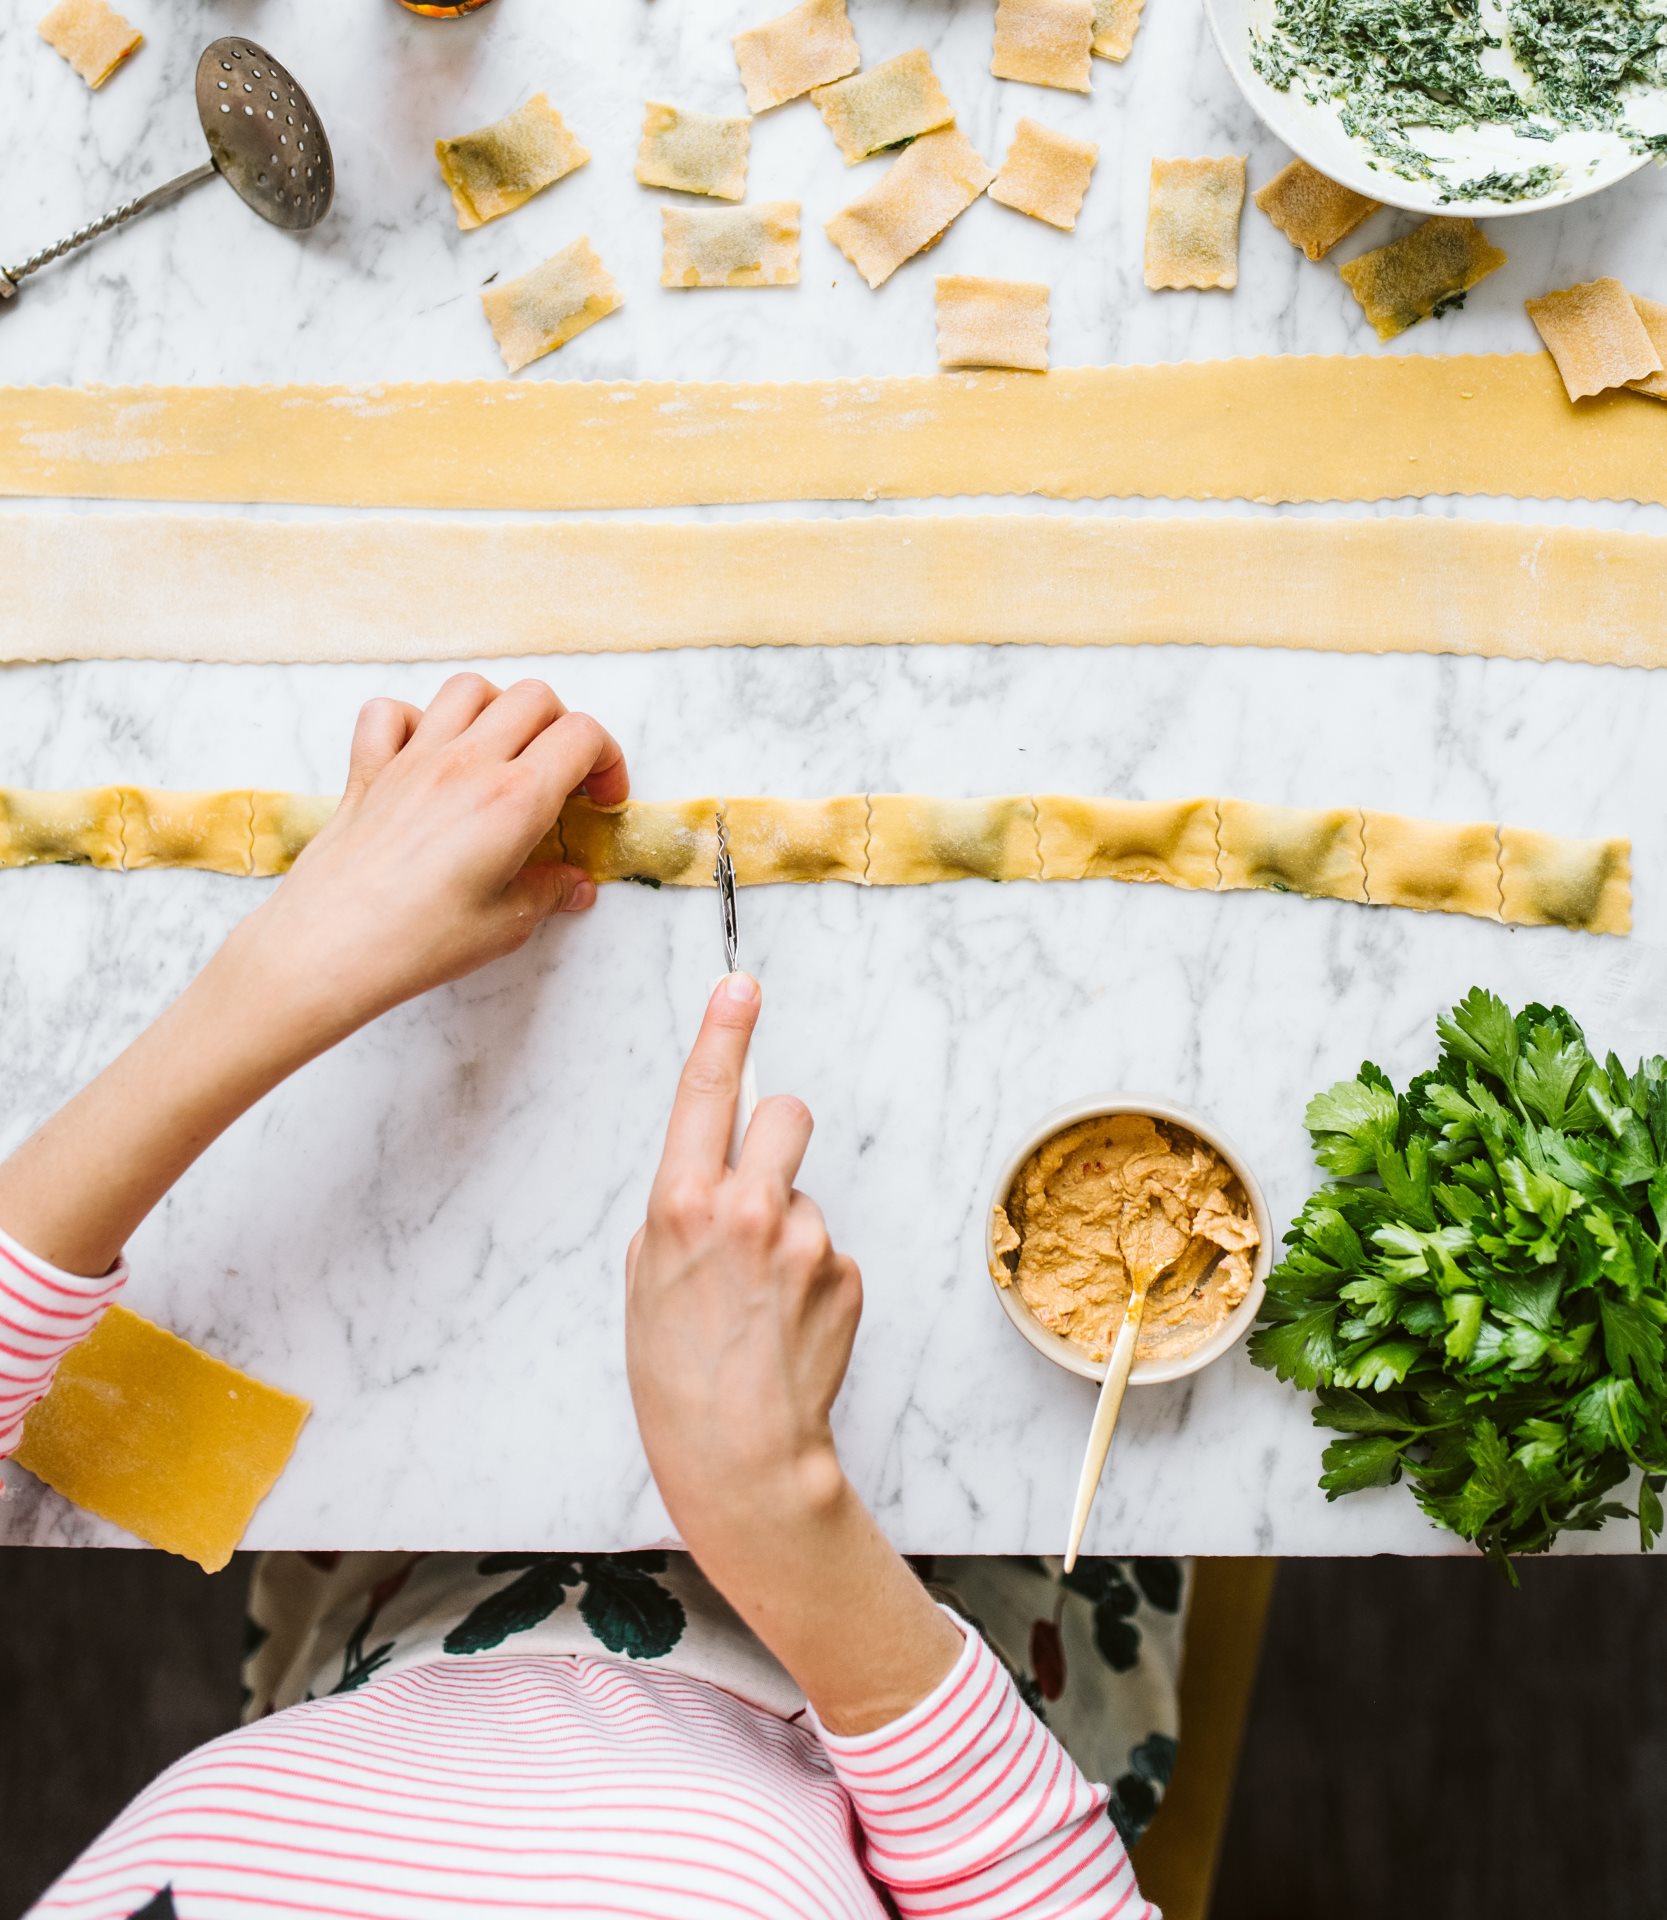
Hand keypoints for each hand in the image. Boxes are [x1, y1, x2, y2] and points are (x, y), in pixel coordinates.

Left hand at [230, 674, 626, 1052]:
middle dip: (563, 729)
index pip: (581, 736)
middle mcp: (466, 765)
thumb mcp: (506, 926)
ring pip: (469, 689)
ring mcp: (413, 760)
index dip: (607, 761)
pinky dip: (415, 720)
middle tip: (563, 778)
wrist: (329, 949)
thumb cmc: (416, 942)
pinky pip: (390, 713)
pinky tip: (428, 755)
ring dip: (498, 711)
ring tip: (503, 756)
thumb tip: (573, 885)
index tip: (602, 800)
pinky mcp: (369, 771)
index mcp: (513, 800)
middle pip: (534, 698)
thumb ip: (549, 893)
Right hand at [625, 979, 960, 1731]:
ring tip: (764, 1302)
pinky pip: (832, 1249)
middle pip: (787, 1113)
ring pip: (808, 1195)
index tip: (740, 984)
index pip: (705, 1093)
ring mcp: (808, 1240)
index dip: (722, 1031)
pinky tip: (790, 1326)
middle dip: (778, 1136)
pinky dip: (815, 1279)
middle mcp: (750, 1209)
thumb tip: (714, 1175)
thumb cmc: (675, 1371)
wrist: (739, 1454)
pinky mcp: (848, 1274)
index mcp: (683, 1204)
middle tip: (761, 1193)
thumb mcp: (647, 1277)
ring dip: (792, 1230)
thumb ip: (680, 1210)